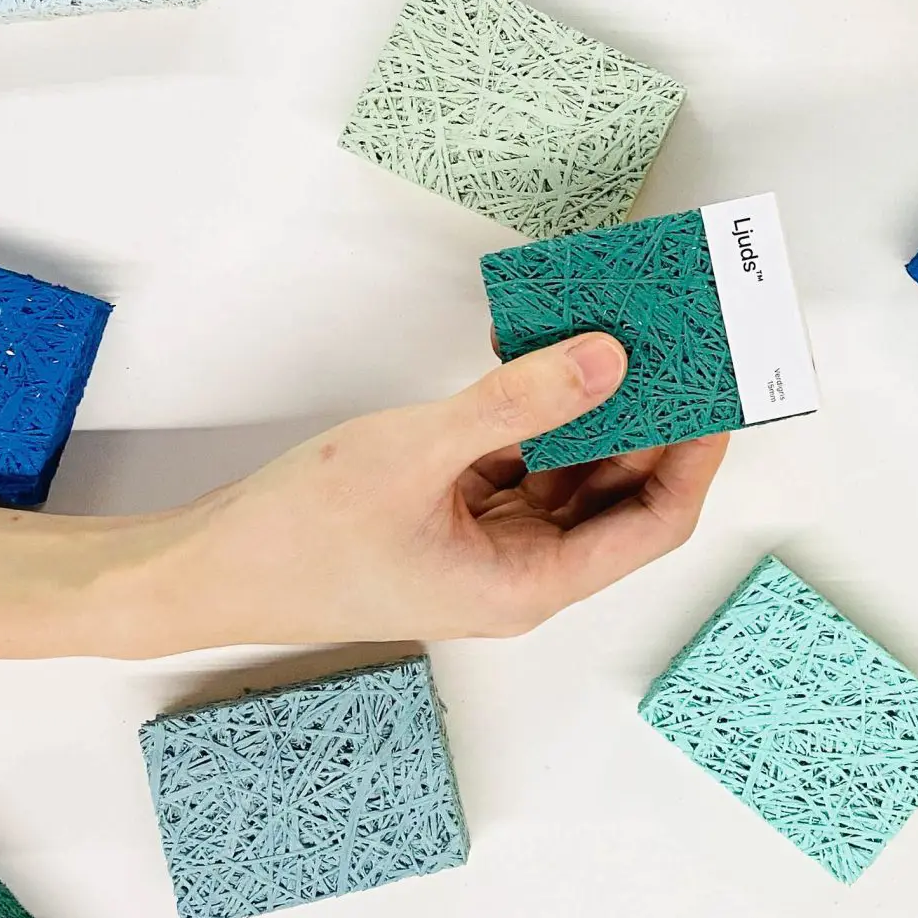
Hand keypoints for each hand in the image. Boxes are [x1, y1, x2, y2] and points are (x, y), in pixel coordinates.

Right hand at [0, 335, 725, 700]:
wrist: (198, 573)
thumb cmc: (294, 538)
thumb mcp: (415, 453)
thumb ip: (517, 402)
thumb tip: (609, 360)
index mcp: (529, 585)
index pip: (654, 521)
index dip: (695, 454)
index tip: (719, 388)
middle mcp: (521, 572)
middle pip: (621, 494)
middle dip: (653, 419)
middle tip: (682, 341)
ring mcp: (488, 547)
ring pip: (572, 473)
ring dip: (596, 409)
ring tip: (626, 332)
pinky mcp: (452, 519)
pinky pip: (521, 462)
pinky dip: (539, 414)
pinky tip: (545, 355)